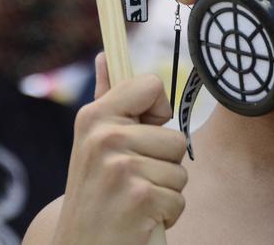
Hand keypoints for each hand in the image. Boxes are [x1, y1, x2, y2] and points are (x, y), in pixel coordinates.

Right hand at [52, 53, 187, 244]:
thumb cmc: (96, 191)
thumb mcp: (94, 142)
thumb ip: (107, 98)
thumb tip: (106, 55)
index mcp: (94, 117)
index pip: (151, 85)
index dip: (156, 111)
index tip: (141, 131)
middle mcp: (104, 138)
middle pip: (175, 137)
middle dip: (162, 164)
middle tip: (131, 182)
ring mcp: (121, 168)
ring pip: (180, 171)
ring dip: (164, 192)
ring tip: (134, 200)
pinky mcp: (139, 198)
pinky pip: (178, 199)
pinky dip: (165, 215)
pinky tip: (139, 219)